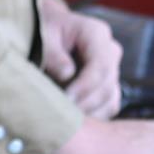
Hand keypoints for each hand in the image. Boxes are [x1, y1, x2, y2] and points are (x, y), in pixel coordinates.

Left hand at [40, 2, 124, 117]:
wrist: (46, 31)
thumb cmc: (42, 31)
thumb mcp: (42, 36)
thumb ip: (53, 54)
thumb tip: (66, 75)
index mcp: (96, 33)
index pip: (101, 65)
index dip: (85, 86)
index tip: (66, 99)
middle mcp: (110, 51)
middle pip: (107, 85)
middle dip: (85, 104)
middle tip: (62, 117)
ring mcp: (112, 70)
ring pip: (110, 100)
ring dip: (89, 113)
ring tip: (65, 121)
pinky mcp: (108, 86)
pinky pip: (108, 107)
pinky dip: (92, 117)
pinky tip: (72, 122)